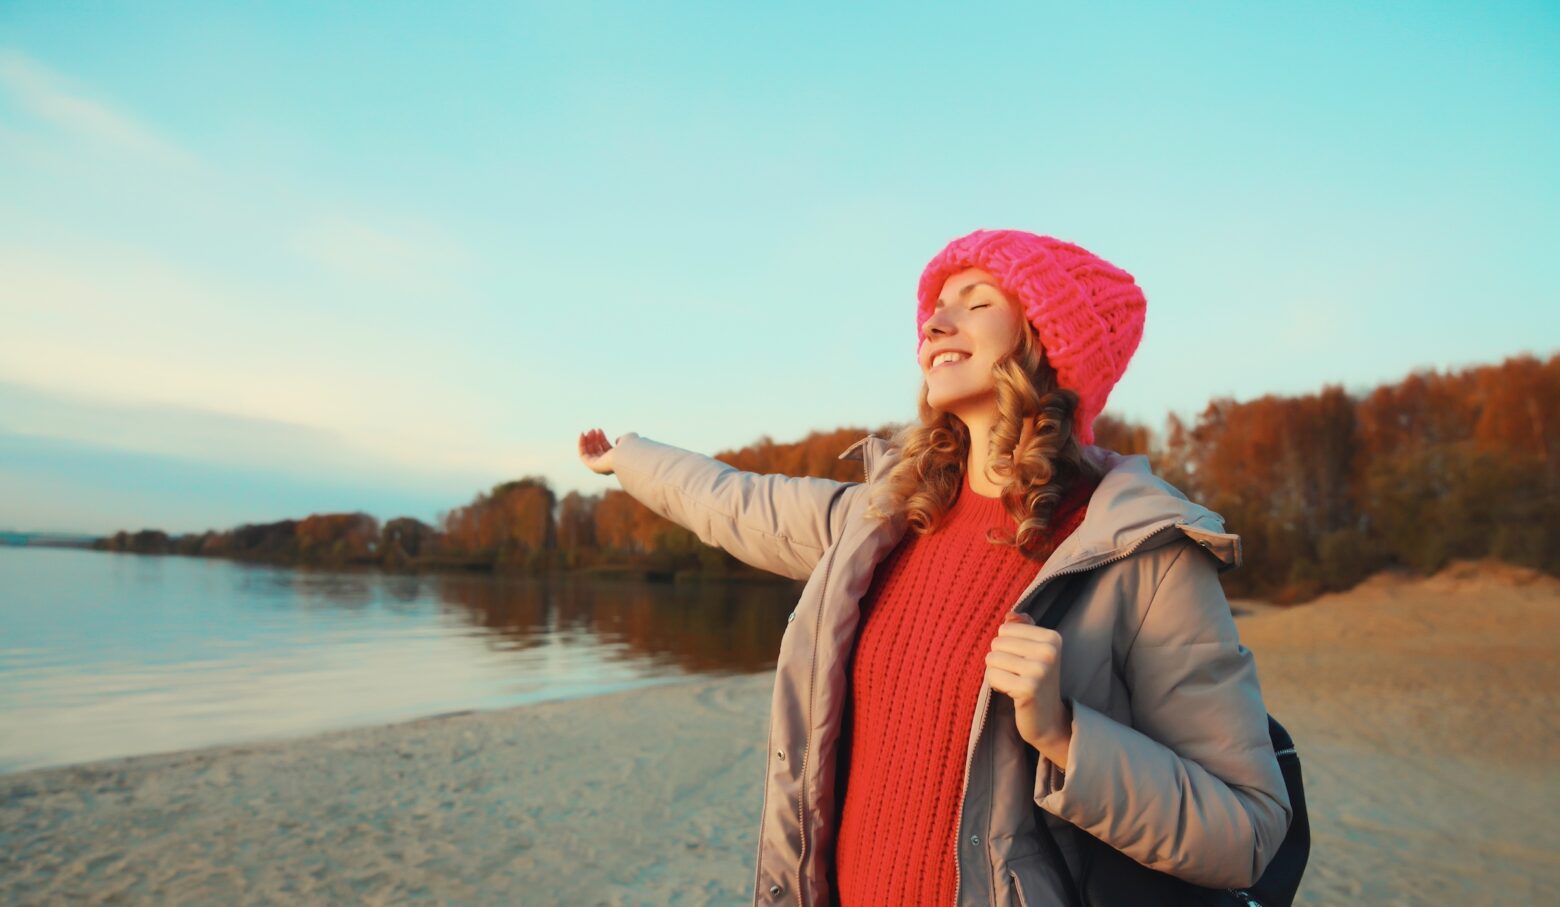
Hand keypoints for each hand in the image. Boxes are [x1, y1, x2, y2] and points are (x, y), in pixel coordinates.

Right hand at [578, 428, 633, 474]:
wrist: (629, 456)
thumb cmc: (631, 447)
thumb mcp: (628, 438)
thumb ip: (622, 439)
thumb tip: (616, 440)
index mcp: (616, 459)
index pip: (605, 449)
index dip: (601, 438)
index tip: (599, 430)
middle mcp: (608, 464)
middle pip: (597, 451)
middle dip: (594, 439)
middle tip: (593, 430)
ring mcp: (600, 466)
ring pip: (589, 453)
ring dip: (587, 441)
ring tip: (589, 431)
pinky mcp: (593, 466)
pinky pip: (583, 456)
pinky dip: (581, 445)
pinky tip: (582, 435)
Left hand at [985, 611, 1072, 763]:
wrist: (1048, 720)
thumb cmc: (1036, 681)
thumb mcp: (1034, 651)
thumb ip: (1023, 628)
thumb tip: (1010, 614)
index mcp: (1052, 638)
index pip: (1005, 628)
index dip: (1007, 646)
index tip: (1023, 662)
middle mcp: (1049, 651)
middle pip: (997, 643)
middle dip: (1000, 660)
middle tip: (1018, 675)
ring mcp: (1040, 670)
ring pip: (992, 659)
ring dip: (997, 673)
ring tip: (1014, 683)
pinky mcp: (1028, 689)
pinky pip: (992, 676)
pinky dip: (996, 685)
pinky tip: (1012, 693)